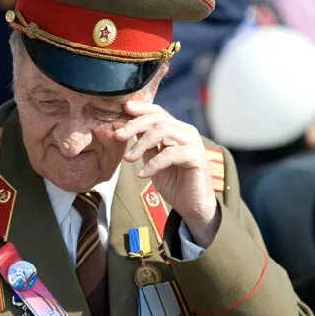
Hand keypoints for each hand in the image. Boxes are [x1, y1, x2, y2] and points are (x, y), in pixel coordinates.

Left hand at [114, 101, 219, 246]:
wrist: (192, 206)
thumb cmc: (175, 183)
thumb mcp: (154, 160)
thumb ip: (146, 145)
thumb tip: (127, 130)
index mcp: (178, 130)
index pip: (158, 113)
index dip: (141, 108)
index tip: (124, 109)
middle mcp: (187, 133)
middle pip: (158, 120)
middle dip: (135, 125)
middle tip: (118, 135)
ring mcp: (193, 144)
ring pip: (163, 132)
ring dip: (141, 144)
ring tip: (128, 159)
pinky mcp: (196, 158)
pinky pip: (170, 155)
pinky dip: (153, 164)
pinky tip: (142, 174)